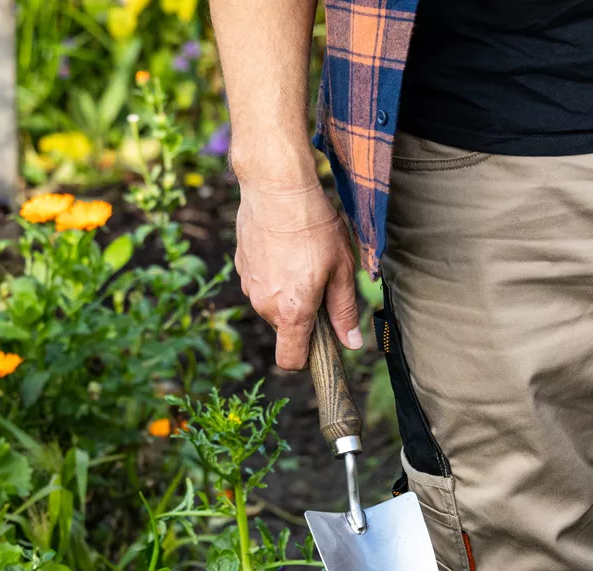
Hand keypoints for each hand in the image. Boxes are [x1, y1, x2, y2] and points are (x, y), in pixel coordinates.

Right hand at [235, 182, 362, 369]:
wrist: (276, 188)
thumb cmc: (315, 227)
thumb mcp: (341, 269)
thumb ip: (344, 311)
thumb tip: (352, 343)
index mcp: (292, 312)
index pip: (290, 360)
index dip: (307, 358)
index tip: (322, 342)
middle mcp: (264, 305)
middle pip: (285, 329)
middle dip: (303, 316)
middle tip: (322, 282)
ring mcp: (248, 286)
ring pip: (272, 305)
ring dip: (288, 293)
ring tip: (304, 258)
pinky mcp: (241, 267)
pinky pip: (261, 284)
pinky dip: (274, 275)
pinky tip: (287, 248)